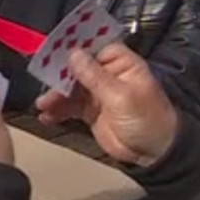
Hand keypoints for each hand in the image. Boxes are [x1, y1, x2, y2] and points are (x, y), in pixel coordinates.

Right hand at [35, 44, 178, 166]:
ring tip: (44, 104)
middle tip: (44, 78)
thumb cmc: (150, 121)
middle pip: (76, 66)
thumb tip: (74, 54)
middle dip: (58, 73)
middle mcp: (107, 75)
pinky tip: (48, 116)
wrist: (155, 154)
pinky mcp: (90, 111)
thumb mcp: (122, 96)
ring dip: (55, 95)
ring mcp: (97, 93)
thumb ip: (95, 76)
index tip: (54, 47)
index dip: (75, 45)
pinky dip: (57, 111)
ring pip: (69, 87)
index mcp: (121, 64)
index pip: (94, 45)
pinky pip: (68, 107)